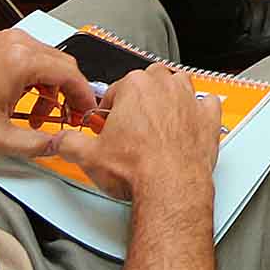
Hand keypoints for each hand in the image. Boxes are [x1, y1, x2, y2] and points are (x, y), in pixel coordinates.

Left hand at [0, 27, 95, 159]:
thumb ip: (36, 144)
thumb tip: (59, 145)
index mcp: (21, 60)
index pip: (71, 74)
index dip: (84, 97)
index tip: (86, 113)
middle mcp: (15, 44)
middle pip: (61, 64)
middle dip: (67, 94)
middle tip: (65, 118)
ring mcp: (3, 41)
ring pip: (44, 60)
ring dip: (48, 88)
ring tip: (35, 117)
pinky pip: (26, 57)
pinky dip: (31, 78)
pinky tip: (20, 102)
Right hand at [83, 66, 224, 205]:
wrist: (169, 188)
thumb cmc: (137, 170)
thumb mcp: (89, 156)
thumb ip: (69, 143)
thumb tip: (60, 140)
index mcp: (135, 86)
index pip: (117, 89)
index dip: (111, 109)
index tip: (109, 123)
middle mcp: (165, 87)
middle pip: (149, 80)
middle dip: (140, 97)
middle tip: (131, 122)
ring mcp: (190, 101)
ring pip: (179, 85)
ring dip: (169, 96)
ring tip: (157, 119)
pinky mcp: (209, 119)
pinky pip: (208, 104)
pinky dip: (201, 110)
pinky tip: (191, 121)